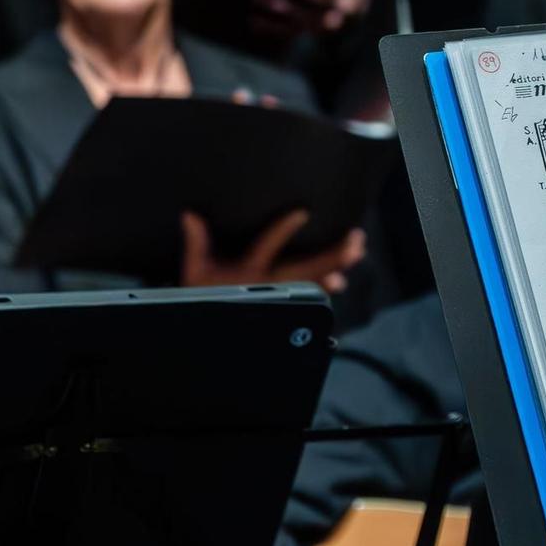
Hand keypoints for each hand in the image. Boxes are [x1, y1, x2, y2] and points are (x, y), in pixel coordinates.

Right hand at [180, 208, 366, 293]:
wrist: (204, 332)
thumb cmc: (201, 294)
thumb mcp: (195, 270)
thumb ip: (197, 242)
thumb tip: (189, 215)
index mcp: (248, 271)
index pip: (268, 247)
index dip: (284, 230)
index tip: (303, 213)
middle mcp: (270, 284)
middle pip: (307, 268)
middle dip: (333, 255)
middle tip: (355, 240)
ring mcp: (280, 295)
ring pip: (315, 281)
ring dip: (337, 267)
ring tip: (356, 252)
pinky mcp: (283, 304)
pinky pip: (311, 299)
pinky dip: (325, 289)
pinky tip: (340, 280)